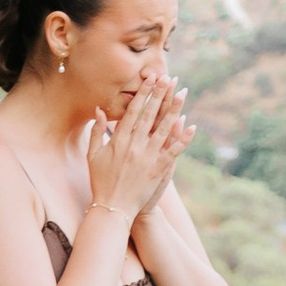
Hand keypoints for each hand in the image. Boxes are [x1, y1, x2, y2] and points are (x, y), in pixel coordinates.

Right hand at [86, 73, 190, 221]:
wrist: (112, 208)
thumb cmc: (100, 181)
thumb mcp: (93, 154)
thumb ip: (96, 131)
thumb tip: (99, 110)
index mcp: (118, 140)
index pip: (133, 111)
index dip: (143, 93)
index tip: (151, 79)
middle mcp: (134, 145)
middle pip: (150, 114)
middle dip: (160, 94)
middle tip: (169, 78)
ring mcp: (147, 157)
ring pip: (164, 128)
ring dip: (174, 109)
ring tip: (183, 93)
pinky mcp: (158, 169)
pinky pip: (173, 151)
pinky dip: (183, 138)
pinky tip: (192, 125)